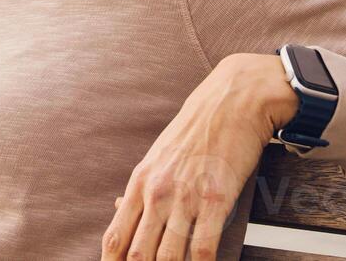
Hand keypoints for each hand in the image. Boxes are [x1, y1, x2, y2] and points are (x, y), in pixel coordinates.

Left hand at [101, 52, 297, 260]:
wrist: (231, 101)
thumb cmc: (196, 129)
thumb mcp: (157, 156)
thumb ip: (139, 188)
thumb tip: (117, 209)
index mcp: (140, 183)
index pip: (115, 238)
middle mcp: (158, 193)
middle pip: (138, 255)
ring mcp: (186, 198)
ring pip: (169, 257)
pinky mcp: (215, 199)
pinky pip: (202, 247)